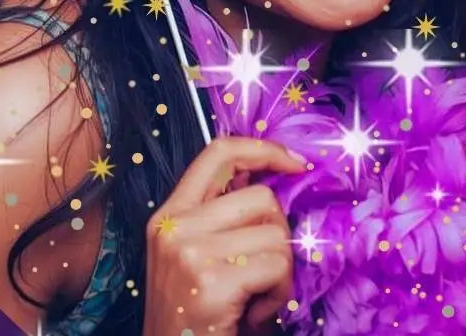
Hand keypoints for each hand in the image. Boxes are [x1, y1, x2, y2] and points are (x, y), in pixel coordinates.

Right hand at [141, 136, 303, 335]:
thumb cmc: (194, 316)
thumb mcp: (194, 256)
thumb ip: (221, 216)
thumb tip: (269, 178)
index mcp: (170, 214)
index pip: (218, 152)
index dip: (262, 149)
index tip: (295, 163)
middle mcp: (175, 226)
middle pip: (261, 196)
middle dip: (279, 233)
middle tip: (265, 270)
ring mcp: (190, 252)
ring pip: (276, 233)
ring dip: (282, 270)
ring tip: (257, 296)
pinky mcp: (212, 282)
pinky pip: (277, 266)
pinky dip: (279, 293)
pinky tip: (256, 313)